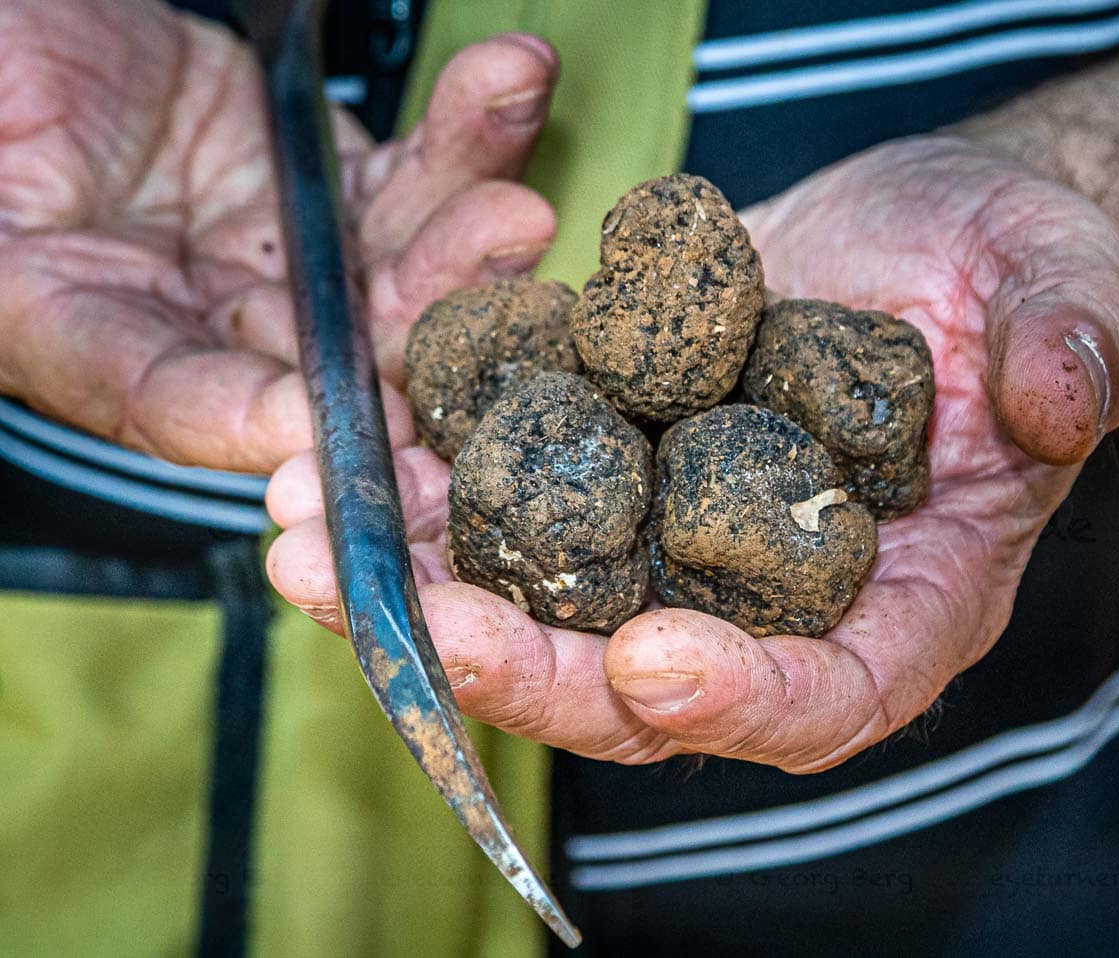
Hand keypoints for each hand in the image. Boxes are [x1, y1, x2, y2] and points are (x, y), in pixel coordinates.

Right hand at [0, 0, 559, 471]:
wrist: (25, 41)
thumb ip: (28, 292)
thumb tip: (64, 329)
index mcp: (118, 350)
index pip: (203, 407)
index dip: (282, 418)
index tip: (359, 415)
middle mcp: (224, 319)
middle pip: (343, 347)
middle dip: (426, 317)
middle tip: (492, 262)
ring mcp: (293, 253)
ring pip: (401, 260)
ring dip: (468, 228)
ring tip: (516, 200)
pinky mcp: (337, 181)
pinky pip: (416, 167)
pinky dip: (469, 128)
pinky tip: (512, 81)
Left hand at [266, 136, 1118, 771]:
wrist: (919, 236)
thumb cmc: (1012, 278)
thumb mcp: (1068, 295)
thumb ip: (1071, 351)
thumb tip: (1052, 399)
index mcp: (894, 603)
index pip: (820, 698)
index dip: (738, 698)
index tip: (650, 664)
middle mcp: (762, 595)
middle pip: (632, 680)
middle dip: (515, 660)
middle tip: (407, 613)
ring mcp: (673, 533)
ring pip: (538, 599)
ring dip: (420, 573)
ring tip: (308, 528)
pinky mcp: (609, 456)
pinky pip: (510, 492)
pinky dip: (428, 475)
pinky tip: (349, 435)